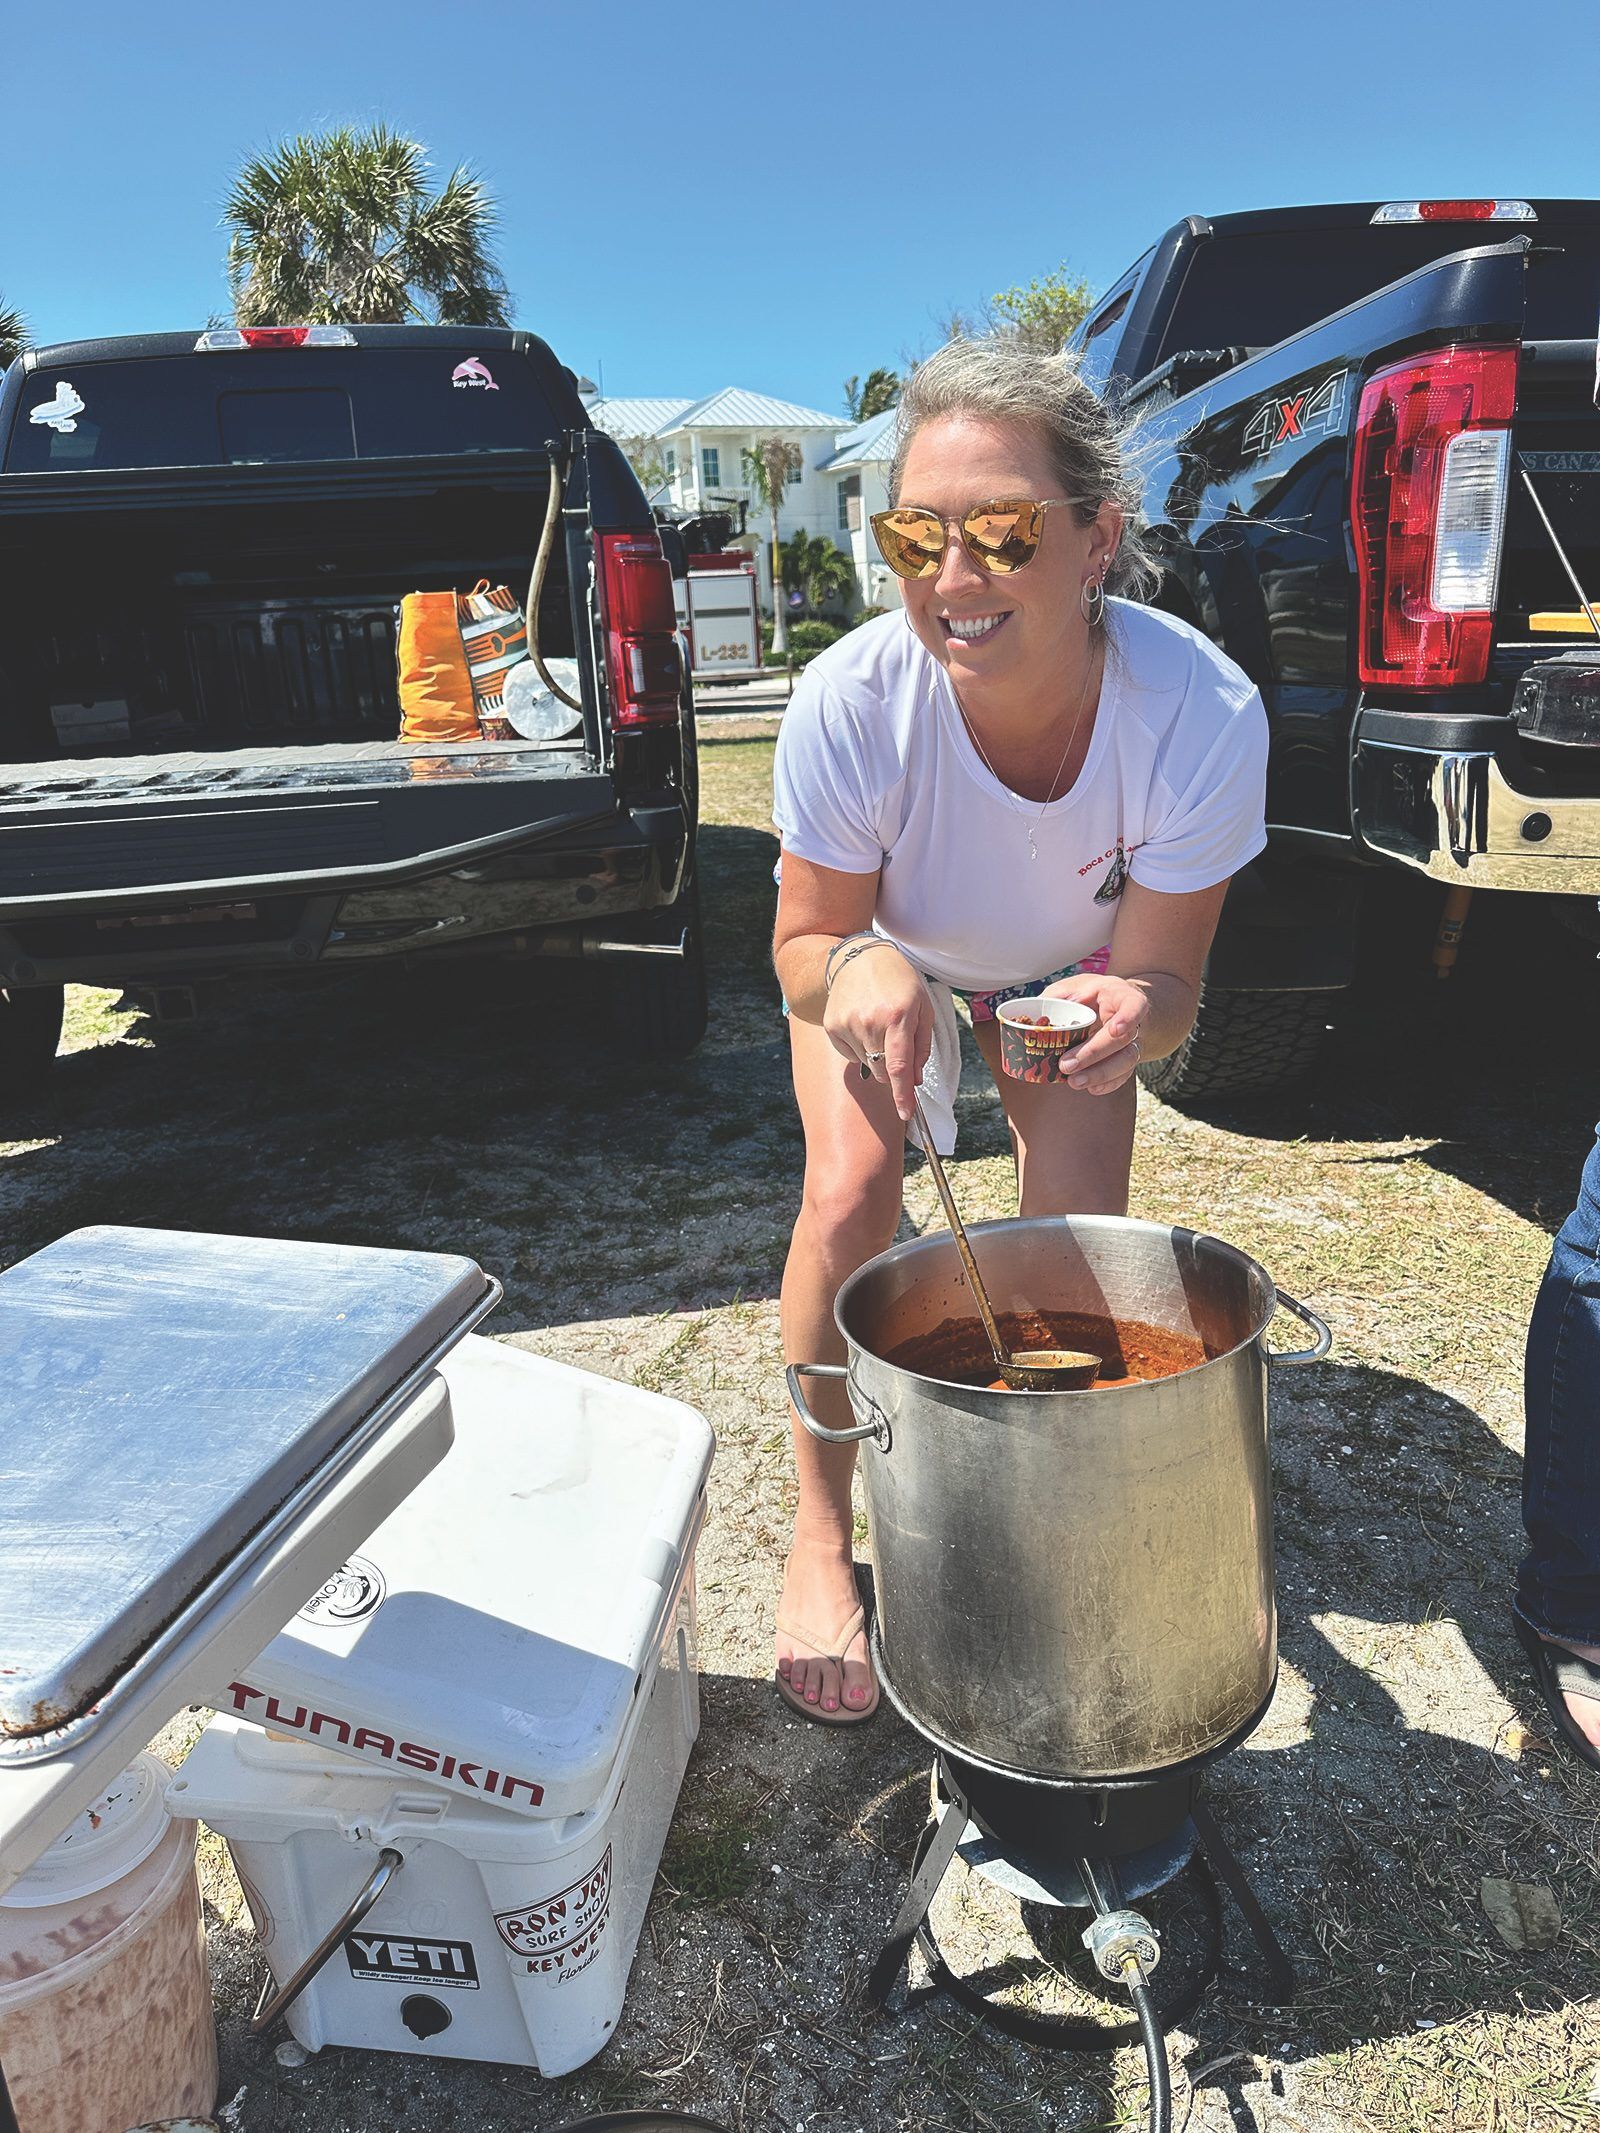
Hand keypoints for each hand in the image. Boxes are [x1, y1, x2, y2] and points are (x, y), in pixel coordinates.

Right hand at [824, 944, 932, 1122]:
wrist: (858, 957)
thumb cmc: (898, 981)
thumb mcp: (922, 1007)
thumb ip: (921, 1045)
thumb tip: (914, 1080)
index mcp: (897, 1016)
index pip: (900, 1066)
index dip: (903, 1095)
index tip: (905, 1114)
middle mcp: (869, 1022)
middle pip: (883, 1071)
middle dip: (894, 1069)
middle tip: (897, 1044)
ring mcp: (846, 1025)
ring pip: (867, 1065)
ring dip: (877, 1055)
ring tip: (878, 1025)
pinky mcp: (831, 1027)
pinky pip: (851, 1055)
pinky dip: (860, 1048)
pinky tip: (862, 1024)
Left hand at [1040, 972, 1148, 1094]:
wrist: (1110, 1002)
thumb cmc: (1087, 994)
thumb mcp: (1071, 986)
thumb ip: (1054, 998)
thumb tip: (1035, 1019)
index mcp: (1119, 995)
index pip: (1135, 1004)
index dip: (1128, 1017)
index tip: (1116, 1030)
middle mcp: (1131, 1019)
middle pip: (1123, 1039)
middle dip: (1094, 1053)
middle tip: (1067, 1066)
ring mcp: (1132, 1041)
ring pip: (1126, 1060)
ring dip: (1101, 1073)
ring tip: (1074, 1082)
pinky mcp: (1127, 1058)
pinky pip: (1123, 1074)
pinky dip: (1108, 1083)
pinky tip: (1092, 1088)